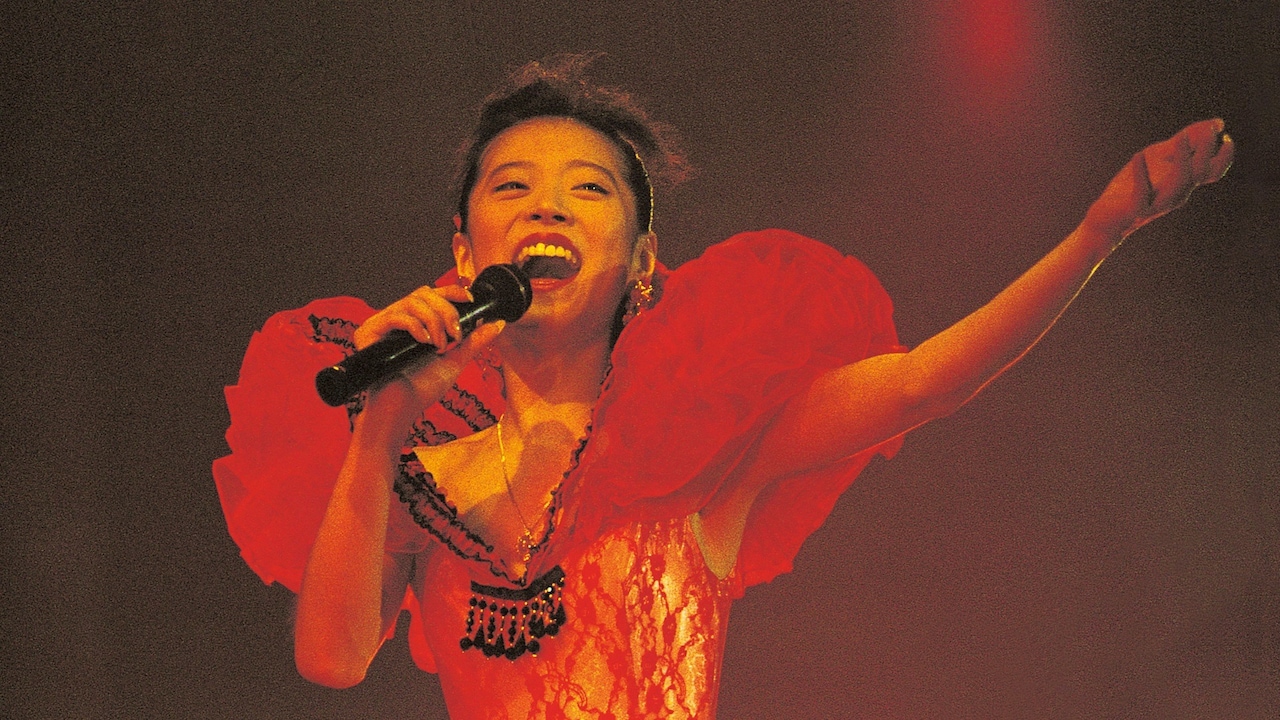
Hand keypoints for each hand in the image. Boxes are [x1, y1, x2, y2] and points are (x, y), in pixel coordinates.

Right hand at [352, 283, 505, 424]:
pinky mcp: (368, 332)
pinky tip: (424, 342)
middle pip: (424, 293)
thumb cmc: (423, 388)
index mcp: (415, 322)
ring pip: (412, 301)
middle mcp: (397, 319)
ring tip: (439, 346)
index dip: (451, 291)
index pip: (432, 294)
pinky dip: (415, 326)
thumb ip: (474, 341)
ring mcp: (382, 324)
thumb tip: (498, 323)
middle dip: (446, 311)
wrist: (401, 409)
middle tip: (455, 335)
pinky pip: (395, 315)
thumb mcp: (454, 360)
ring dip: (434, 321)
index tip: (470, 299)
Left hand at [1085, 118, 1234, 239]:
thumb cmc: (1134, 185)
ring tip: (1179, 138)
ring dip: (1183, 158)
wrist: (1106, 218)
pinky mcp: (1137, 210)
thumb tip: (1218, 122)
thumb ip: (1184, 140)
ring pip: (1180, 182)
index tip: (1223, 134)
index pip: (1214, 171)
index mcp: (1184, 183)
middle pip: (1202, 173)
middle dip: (1206, 149)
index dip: (1225, 154)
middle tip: (1203, 129)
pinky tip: (1137, 155)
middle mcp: (1177, 194)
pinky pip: (1143, 193)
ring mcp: (1158, 204)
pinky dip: (1142, 172)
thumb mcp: (1159, 156)